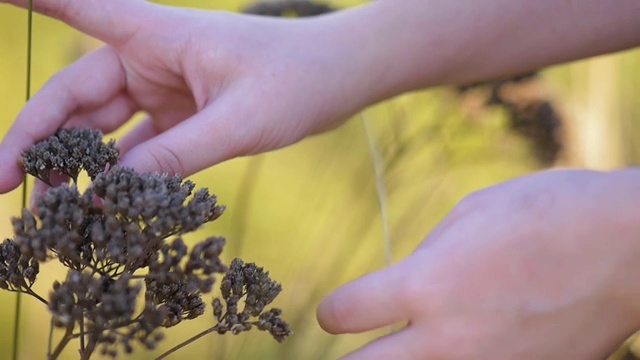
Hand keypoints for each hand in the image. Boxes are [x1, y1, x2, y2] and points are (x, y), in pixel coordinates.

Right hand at [0, 0, 373, 192]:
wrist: (340, 78)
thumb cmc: (297, 80)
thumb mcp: (239, 120)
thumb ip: (177, 155)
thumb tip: (111, 198)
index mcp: (157, 37)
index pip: (78, 7)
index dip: (31, 2)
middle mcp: (151, 60)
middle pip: (75, 99)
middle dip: (37, 142)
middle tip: (5, 188)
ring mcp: (165, 91)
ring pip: (103, 130)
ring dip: (77, 169)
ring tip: (50, 215)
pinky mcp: (184, 118)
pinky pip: (140, 149)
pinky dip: (122, 177)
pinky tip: (104, 210)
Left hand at [318, 169, 639, 358]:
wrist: (630, 248)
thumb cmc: (549, 213)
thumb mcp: (471, 215)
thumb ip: (425, 258)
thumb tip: (401, 285)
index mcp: (427, 284)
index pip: (344, 314)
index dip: (334, 311)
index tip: (339, 310)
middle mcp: (448, 338)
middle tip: (356, 350)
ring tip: (414, 346)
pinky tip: (474, 345)